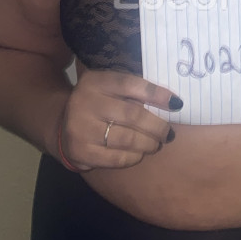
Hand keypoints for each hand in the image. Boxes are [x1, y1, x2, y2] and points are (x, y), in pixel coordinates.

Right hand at [57, 70, 181, 171]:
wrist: (63, 126)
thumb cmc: (99, 105)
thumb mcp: (109, 90)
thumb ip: (133, 91)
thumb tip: (172, 102)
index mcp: (95, 81)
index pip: (130, 84)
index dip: (156, 94)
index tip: (176, 104)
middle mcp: (84, 102)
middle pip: (132, 114)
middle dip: (157, 126)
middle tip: (168, 133)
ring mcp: (80, 128)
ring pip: (127, 139)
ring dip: (148, 144)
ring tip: (156, 144)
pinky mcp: (80, 151)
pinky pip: (116, 158)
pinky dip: (133, 157)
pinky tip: (138, 154)